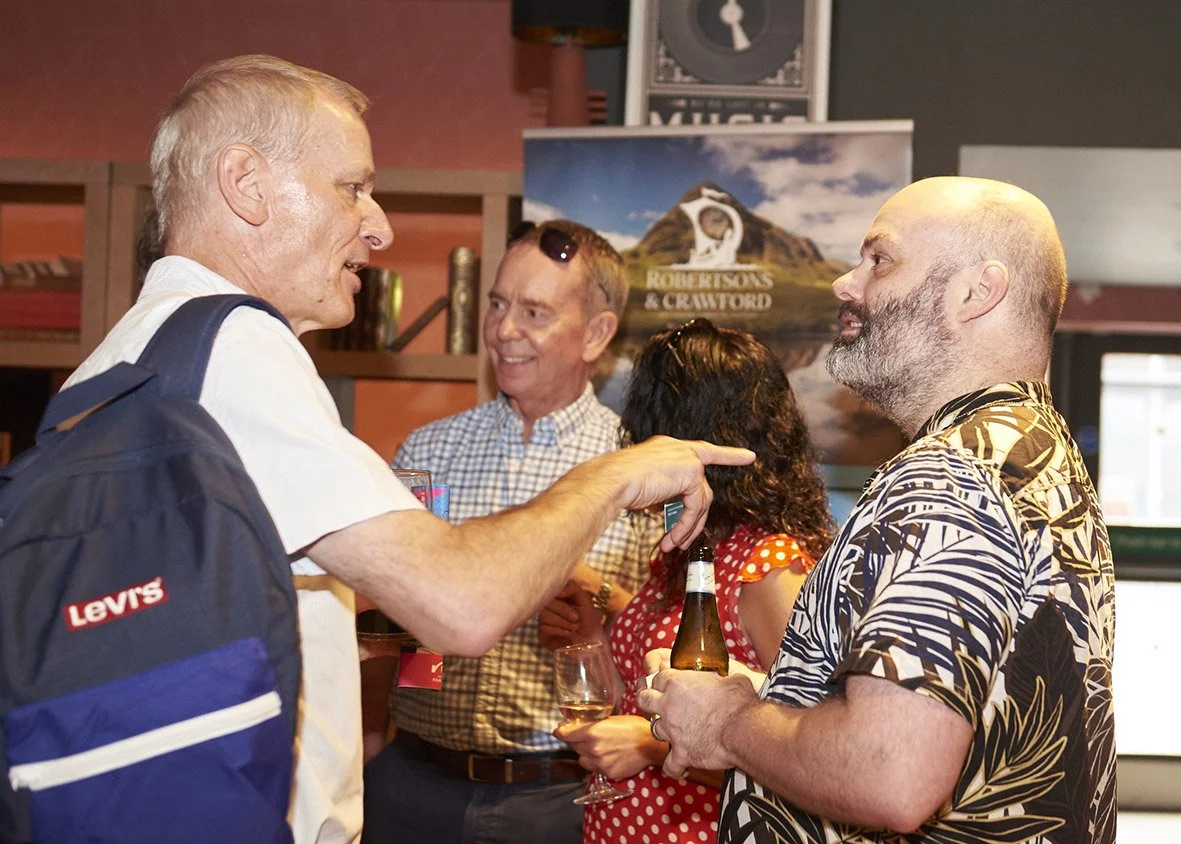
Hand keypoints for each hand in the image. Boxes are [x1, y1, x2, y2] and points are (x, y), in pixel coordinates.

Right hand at [538, 581, 603, 649]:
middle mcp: (549, 607)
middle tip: (576, 618)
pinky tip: (567, 634)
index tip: (568, 599)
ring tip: (574, 628)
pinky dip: (559, 630)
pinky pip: (544, 628)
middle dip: (564, 611)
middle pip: (547, 602)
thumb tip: (558, 590)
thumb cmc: (589, 621)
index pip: (550, 589)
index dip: (558, 593)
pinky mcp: (542, 634)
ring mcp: (544, 621)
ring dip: (563, 622)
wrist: (592, 643)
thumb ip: (572, 588)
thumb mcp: (585, 600)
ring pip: (544, 615)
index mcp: (558, 597)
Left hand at [554, 715, 665, 780]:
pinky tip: (610, 757)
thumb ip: (594, 724)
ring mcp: (600, 763)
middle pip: (574, 747)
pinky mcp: (607, 773)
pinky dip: (598, 763)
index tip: (557, 731)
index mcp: (592, 732)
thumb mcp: (612, 719)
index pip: (566, 734)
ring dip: (586, 754)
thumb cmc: (634, 727)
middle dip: (578, 741)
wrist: (651, 744)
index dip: (560, 732)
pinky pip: (595, 768)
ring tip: (600, 748)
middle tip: (588, 737)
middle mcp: (593, 748)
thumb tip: (580, 724)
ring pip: (583, 759)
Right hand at [605, 436, 754, 552]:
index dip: (727, 455)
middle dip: (697, 517)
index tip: (749, 457)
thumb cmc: (619, 484)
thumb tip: (670, 510)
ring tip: (674, 544)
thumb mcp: (646, 487)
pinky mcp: (690, 472)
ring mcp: (688, 459)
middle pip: (702, 487)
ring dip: (688, 526)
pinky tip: (672, 538)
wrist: (612, 481)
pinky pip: (695, 507)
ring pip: (700, 500)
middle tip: (684, 540)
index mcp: (668, 448)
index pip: (703, 451)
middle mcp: (679, 449)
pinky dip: (685, 526)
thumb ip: (664, 493)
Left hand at [637, 652, 758, 779]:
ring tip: (673, 733)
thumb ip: (722, 678)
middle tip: (656, 705)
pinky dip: (674, 768)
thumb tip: (730, 678)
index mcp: (678, 683)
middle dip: (647, 700)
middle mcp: (669, 706)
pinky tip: (680, 768)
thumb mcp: (731, 679)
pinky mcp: (681, 754)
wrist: (743, 729)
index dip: (661, 681)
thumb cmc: (739, 702)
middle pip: (643, 699)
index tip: (666, 685)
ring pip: (654, 729)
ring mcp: (672, 731)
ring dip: (663, 731)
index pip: (657, 677)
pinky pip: (670, 765)